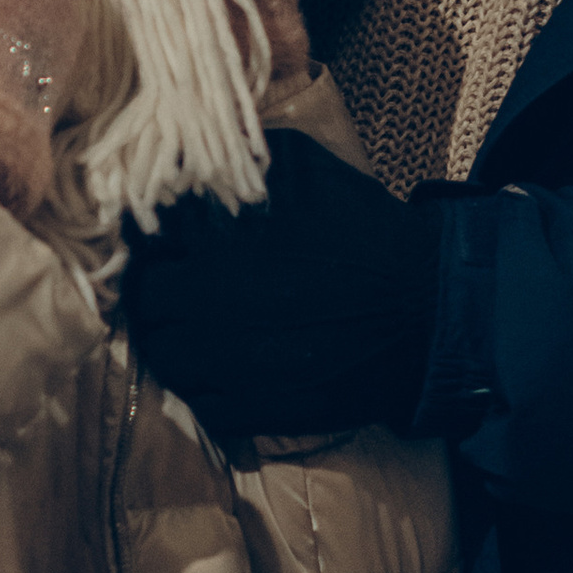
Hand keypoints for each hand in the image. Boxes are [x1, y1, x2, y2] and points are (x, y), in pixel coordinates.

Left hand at [119, 137, 448, 444]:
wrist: (426, 311)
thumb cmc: (366, 232)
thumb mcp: (304, 168)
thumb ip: (241, 161)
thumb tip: (191, 161)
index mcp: (215, 249)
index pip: (147, 246)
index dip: (155, 241)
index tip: (170, 241)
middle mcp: (210, 311)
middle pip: (147, 305)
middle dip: (159, 289)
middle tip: (181, 283)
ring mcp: (231, 367)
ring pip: (166, 359)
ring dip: (174, 340)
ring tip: (200, 327)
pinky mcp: (257, 411)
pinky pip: (203, 407)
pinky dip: (205, 389)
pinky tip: (228, 369)